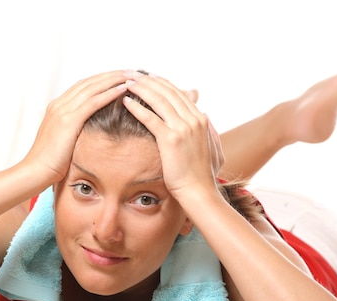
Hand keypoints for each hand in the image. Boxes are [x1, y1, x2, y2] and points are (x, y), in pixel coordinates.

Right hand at [23, 70, 131, 183]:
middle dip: (110, 75)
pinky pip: (93, 102)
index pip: (82, 86)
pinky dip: (109, 93)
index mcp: (57, 108)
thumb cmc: (49, 163)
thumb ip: (73, 131)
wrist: (35, 171)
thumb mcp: (63, 141)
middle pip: (89, 82)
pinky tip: (123, 89)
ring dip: (113, 80)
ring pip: (92, 88)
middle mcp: (59, 105)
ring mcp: (63, 111)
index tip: (118, 77)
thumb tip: (87, 133)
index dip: (101, 80)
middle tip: (130, 71)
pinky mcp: (68, 120)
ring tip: (131, 76)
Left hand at [123, 73, 224, 195]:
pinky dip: (137, 107)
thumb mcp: (211, 147)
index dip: (160, 82)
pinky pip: (151, 118)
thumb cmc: (201, 174)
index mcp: (201, 119)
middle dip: (148, 80)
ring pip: (158, 100)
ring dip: (140, 89)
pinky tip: (126, 101)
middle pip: (167, 92)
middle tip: (131, 74)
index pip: (178, 93)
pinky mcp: (171, 139)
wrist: (199, 192)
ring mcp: (183, 128)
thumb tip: (207, 118)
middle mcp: (194, 119)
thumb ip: (208, 130)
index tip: (146, 77)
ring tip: (125, 82)